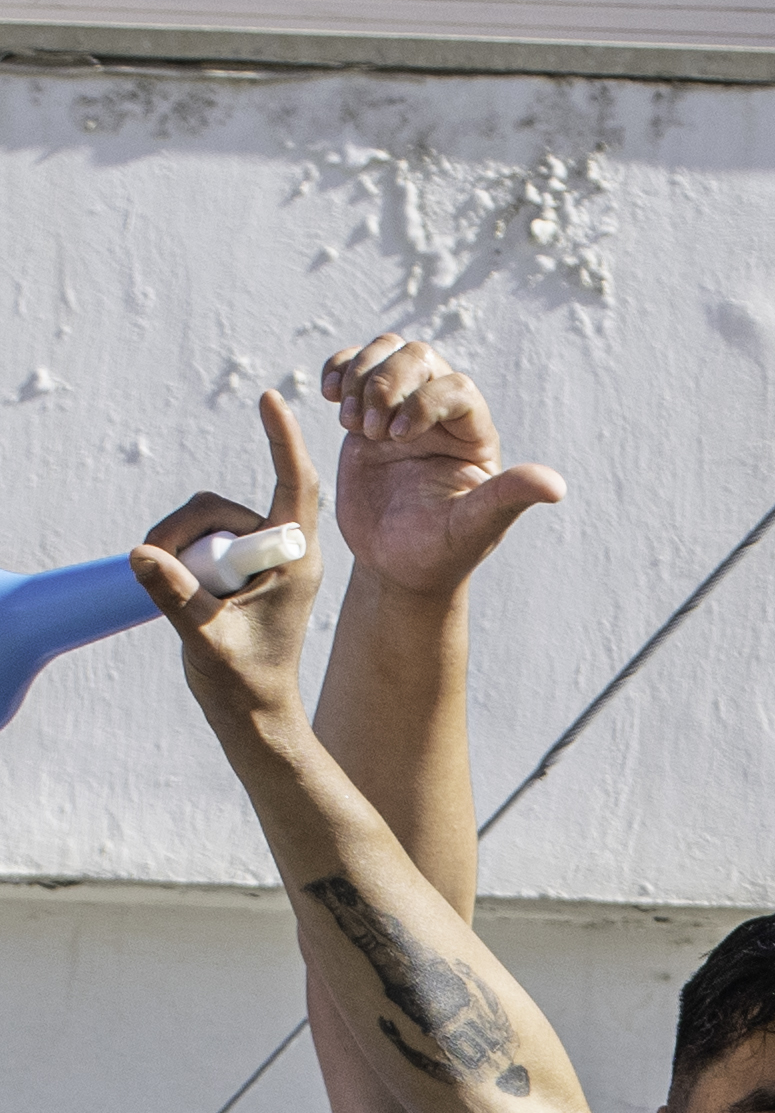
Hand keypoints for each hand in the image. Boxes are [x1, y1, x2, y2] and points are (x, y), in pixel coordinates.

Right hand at [132, 390, 323, 732]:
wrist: (253, 714)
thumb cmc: (243, 683)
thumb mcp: (206, 640)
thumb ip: (176, 596)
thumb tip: (142, 554)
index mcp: (295, 562)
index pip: (295, 485)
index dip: (282, 439)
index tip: (268, 398)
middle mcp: (282, 551)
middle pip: (222, 506)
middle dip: (185, 531)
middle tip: (164, 572)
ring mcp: (259, 557)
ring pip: (205, 520)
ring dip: (179, 547)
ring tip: (181, 595)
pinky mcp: (239, 566)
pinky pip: (201, 537)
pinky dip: (181, 555)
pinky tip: (186, 589)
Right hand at [326, 331, 564, 599]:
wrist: (395, 566)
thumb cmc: (439, 553)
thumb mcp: (474, 527)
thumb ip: (509, 498)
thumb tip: (556, 486)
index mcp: (474, 434)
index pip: (456, 387)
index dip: (425, 401)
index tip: (399, 439)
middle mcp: (442, 414)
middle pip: (420, 356)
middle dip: (389, 381)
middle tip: (371, 431)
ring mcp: (403, 409)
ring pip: (388, 352)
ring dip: (362, 376)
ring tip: (352, 424)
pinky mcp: (368, 413)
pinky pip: (355, 367)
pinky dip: (339, 369)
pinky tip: (331, 397)